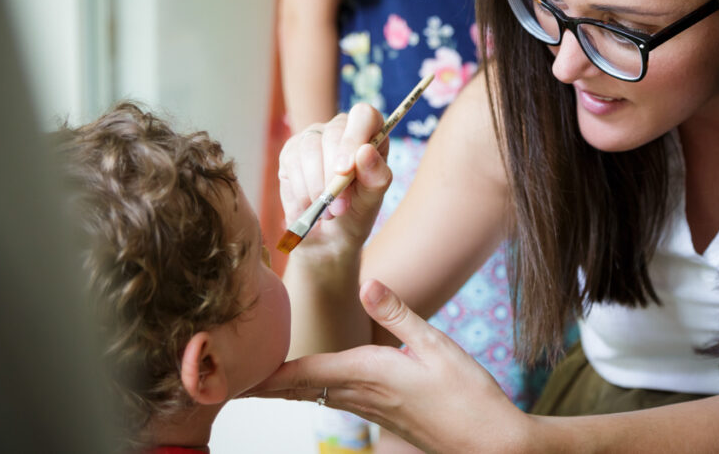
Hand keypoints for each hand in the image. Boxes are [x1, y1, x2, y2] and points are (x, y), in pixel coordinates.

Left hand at [250, 279, 530, 452]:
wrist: (490, 444)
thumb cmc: (468, 395)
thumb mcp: (437, 346)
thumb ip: (399, 314)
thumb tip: (368, 281)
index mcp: (370, 374)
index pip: (306, 371)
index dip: (269, 373)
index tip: (236, 374)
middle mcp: (364, 395)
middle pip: (302, 388)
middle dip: (265, 385)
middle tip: (229, 382)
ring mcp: (373, 409)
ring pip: (317, 396)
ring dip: (285, 389)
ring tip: (257, 382)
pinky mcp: (385, 415)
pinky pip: (336, 401)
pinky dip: (313, 392)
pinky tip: (313, 388)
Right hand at [278, 104, 392, 255]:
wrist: (330, 235)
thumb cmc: (358, 210)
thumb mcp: (373, 198)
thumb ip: (376, 175)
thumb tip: (365, 151)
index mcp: (369, 132)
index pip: (363, 115)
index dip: (354, 139)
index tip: (346, 170)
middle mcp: (339, 129)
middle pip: (333, 134)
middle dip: (334, 176)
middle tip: (340, 207)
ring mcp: (313, 138)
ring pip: (310, 150)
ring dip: (318, 187)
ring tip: (329, 212)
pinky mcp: (290, 152)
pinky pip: (292, 165)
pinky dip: (302, 192)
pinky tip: (311, 207)